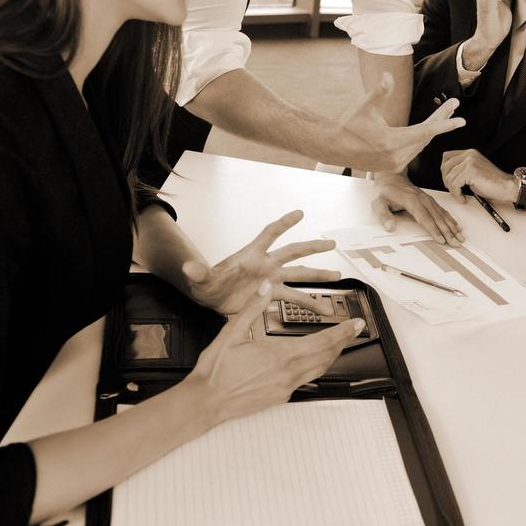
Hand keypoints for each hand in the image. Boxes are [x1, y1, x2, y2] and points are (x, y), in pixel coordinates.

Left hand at [183, 210, 340, 316]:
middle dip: (312, 247)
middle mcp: (266, 265)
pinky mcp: (272, 295)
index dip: (284, 224)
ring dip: (318, 276)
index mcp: (251, 255)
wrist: (211, 299)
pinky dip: (309, 304)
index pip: (270, 234)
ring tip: (337, 277)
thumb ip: (198, 273)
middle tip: (331, 244)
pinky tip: (323, 311)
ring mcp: (272, 280)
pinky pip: (295, 299)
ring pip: (299, 275)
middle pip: (293, 252)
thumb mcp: (201, 279)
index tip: (300, 213)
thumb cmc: (207, 284)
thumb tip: (188, 267)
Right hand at [186, 278, 365, 426]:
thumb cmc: (216, 370)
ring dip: (333, 355)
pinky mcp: (281, 396)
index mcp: (280, 354)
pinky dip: (318, 367)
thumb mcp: (231, 333)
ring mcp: (286, 386)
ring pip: (320, 369)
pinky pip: (307, 379)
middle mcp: (289, 372)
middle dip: (344, 341)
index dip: (343, 332)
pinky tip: (316, 361)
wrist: (205, 402)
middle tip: (356, 330)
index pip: (322, 341)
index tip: (356, 324)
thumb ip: (251, 308)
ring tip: (342, 343)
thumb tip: (264, 287)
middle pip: (327, 356)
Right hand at [320, 73, 464, 173]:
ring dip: (432, 129)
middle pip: (427, 136)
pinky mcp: (394, 166)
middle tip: (453, 105)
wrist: (333, 147)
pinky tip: (427, 129)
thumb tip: (388, 76)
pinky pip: (414, 150)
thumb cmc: (349, 124)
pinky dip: (421, 139)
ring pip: (421, 144)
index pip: (426, 131)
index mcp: (392, 141)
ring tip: (445, 113)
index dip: (445, 124)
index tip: (461, 120)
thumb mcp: (364, 106)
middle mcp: (397, 155)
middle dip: (441, 119)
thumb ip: (380, 92)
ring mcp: (396, 163)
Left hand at [372, 173, 463, 244]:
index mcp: (411, 201)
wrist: (390, 175)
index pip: (424, 218)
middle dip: (448, 232)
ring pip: (443, 215)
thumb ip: (383, 215)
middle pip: (437, 218)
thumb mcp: (378, 202)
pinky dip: (451, 219)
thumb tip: (390, 228)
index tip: (441, 240)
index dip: (434, 230)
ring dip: (452, 227)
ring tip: (461, 238)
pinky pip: (443, 211)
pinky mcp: (430, 200)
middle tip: (456, 243)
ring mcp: (427, 199)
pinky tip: (457, 226)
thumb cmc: (384, 190)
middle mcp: (422, 199)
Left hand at [440, 148, 517, 203]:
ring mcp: (470, 162)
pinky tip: (464, 198)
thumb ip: (461, 168)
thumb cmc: (491, 183)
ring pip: (449, 177)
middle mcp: (469, 154)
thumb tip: (446, 175)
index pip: (446, 157)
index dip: (445, 171)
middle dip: (447, 181)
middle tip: (455, 190)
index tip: (450, 181)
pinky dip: (457, 194)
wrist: (506, 186)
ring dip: (453, 190)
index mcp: (469, 153)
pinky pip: (455, 184)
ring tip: (461, 195)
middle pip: (445, 167)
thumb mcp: (474, 171)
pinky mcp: (471, 171)